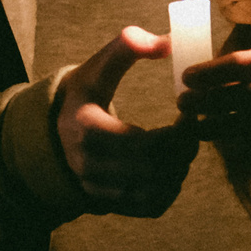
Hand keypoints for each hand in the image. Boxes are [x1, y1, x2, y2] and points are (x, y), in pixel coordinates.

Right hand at [56, 27, 197, 215]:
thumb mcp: (98, 66)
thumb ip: (127, 46)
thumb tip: (167, 43)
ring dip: (180, 170)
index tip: (190, 113)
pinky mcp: (110, 204)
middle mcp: (89, 167)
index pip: (144, 143)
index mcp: (86, 131)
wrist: (57, 131)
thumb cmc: (85, 94)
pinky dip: (170, 189)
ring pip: (156, 193)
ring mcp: (99, 190)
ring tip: (184, 146)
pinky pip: (151, 206)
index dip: (177, 132)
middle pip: (154, 170)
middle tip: (193, 130)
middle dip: (183, 150)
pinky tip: (172, 166)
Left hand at [177, 42, 250, 161]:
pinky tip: (219, 142)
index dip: (213, 71)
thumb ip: (237, 66)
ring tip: (192, 126)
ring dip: (216, 126)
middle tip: (182, 102)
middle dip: (211, 99)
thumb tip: (194, 75)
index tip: (186, 77)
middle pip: (247, 94)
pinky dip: (235, 146)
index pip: (244, 64)